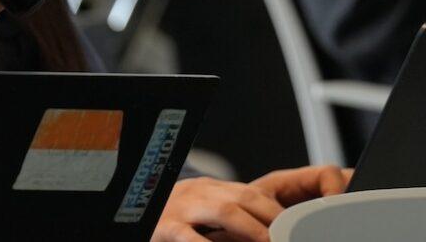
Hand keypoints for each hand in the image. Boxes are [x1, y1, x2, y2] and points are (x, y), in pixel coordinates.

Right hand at [153, 166, 346, 241]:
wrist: (126, 210)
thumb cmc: (171, 219)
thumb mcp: (201, 212)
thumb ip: (230, 217)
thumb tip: (268, 233)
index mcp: (211, 189)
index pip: (254, 194)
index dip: (279, 213)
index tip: (299, 231)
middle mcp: (198, 193)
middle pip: (244, 198)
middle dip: (272, 219)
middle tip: (291, 238)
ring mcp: (181, 209)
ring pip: (224, 210)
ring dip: (252, 229)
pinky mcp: (164, 228)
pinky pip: (190, 237)